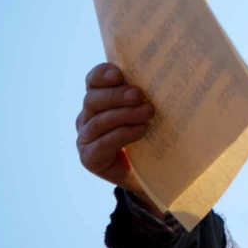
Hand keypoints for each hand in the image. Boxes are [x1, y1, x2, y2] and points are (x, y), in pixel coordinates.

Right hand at [75, 63, 160, 215]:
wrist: (150, 173)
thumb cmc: (150, 135)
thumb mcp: (147, 110)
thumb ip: (144, 95)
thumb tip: (162, 76)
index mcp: (99, 98)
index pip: (93, 80)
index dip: (102, 74)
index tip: (119, 74)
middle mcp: (87, 116)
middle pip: (93, 99)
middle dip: (117, 95)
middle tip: (139, 95)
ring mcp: (85, 138)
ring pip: (98, 121)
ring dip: (124, 115)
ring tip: (148, 113)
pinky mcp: (89, 157)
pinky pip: (102, 143)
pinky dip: (123, 134)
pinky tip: (141, 130)